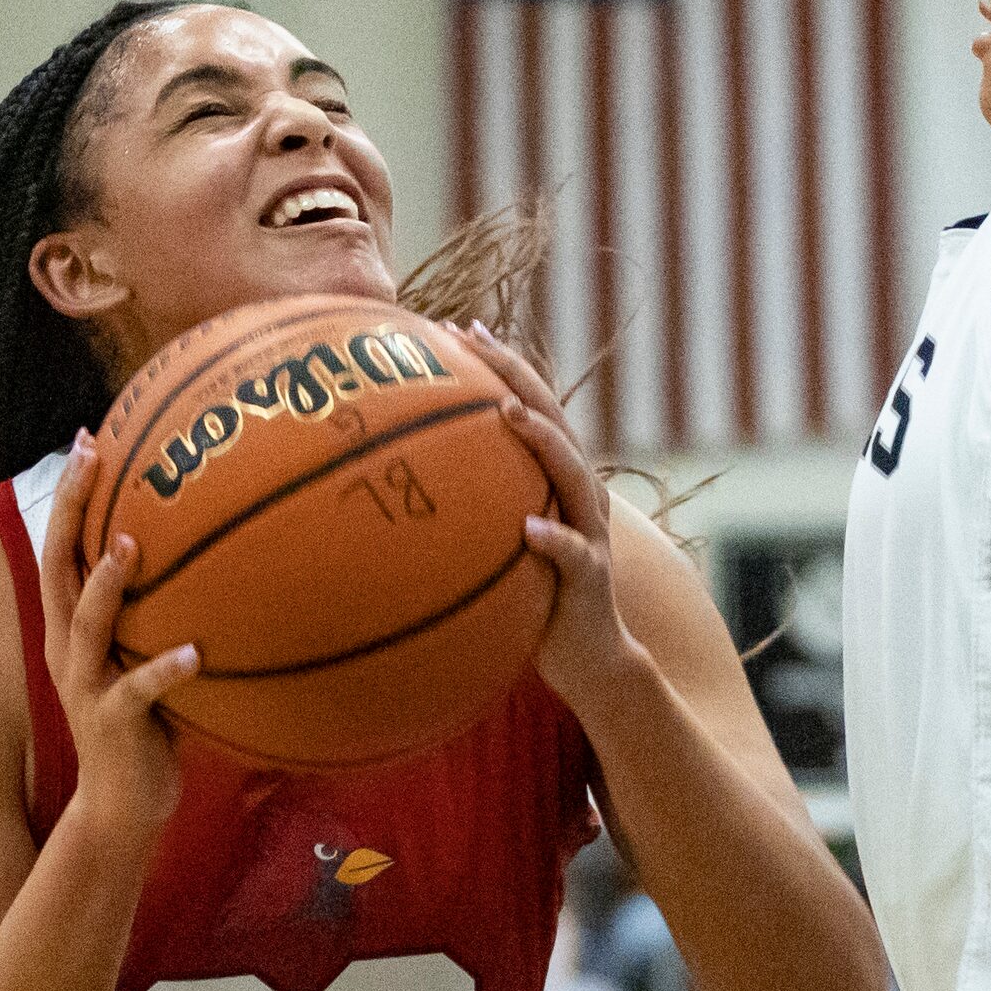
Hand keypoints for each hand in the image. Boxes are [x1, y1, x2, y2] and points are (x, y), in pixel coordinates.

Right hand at [38, 433, 198, 850]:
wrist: (123, 803)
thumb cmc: (149, 720)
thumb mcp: (149, 653)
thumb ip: (166, 608)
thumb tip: (223, 552)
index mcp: (75, 627)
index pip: (65, 548)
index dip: (73, 495)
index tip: (88, 437)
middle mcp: (71, 648)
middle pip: (60, 567)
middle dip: (72, 510)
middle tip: (91, 456)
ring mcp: (87, 685)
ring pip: (88, 624)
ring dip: (108, 583)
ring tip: (131, 544)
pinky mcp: (113, 723)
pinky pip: (138, 694)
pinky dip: (165, 672)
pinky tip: (195, 654)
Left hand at [450, 322, 638, 715]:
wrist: (590, 662)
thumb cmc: (534, 600)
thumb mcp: (500, 546)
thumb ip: (473, 511)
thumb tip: (400, 485)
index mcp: (557, 481)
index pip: (531, 408)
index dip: (501, 366)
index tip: (458, 328)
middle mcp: (579, 495)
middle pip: (553, 421)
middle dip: (517, 376)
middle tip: (475, 338)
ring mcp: (589, 532)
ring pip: (573, 475)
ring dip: (543, 441)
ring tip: (508, 413)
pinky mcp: (590, 579)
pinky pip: (572, 554)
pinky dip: (553, 539)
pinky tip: (528, 529)